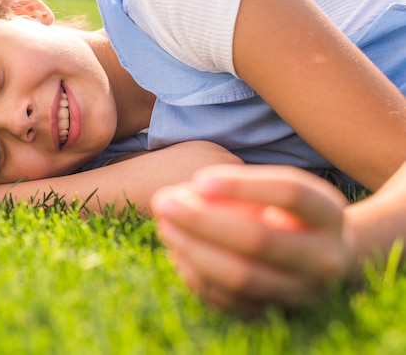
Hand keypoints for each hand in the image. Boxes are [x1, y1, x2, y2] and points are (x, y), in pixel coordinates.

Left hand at [150, 164, 351, 313]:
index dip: (242, 185)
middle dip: (202, 220)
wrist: (329, 257)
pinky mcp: (277, 313)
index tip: (198, 179)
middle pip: (258, 240)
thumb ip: (241, 186)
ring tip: (165, 226)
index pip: (289, 194)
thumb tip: (187, 192)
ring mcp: (302, 292)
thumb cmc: (291, 212)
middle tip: (163, 202)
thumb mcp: (281, 190)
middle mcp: (324, 258)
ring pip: (241, 277)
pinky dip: (198, 276)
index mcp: (329, 215)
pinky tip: (177, 252)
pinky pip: (230, 300)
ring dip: (193, 250)